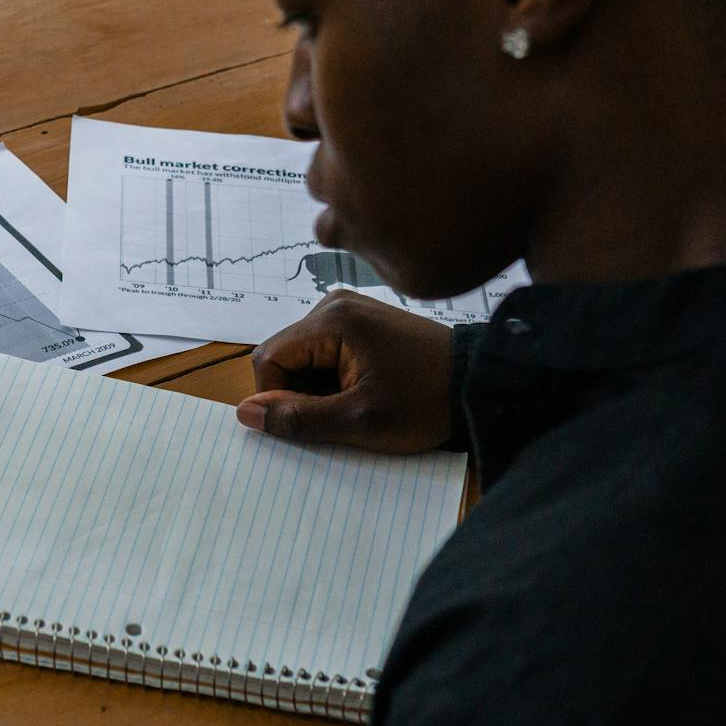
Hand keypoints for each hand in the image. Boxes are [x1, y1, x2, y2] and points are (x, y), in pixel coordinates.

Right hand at [238, 290, 454, 451]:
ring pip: (303, 356)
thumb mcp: (358, 420)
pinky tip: (364, 389)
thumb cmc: (424, 402)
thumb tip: (246, 413)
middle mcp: (334, 304)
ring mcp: (349, 310)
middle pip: (285, 355)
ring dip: (317, 388)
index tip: (310, 421)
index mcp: (331, 320)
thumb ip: (297, 418)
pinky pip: (325, 351)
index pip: (268, 358)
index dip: (277, 397)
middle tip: (342, 414)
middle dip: (300, 392)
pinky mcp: (362, 321)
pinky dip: (333, 377)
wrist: (479, 383)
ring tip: (357, 402)